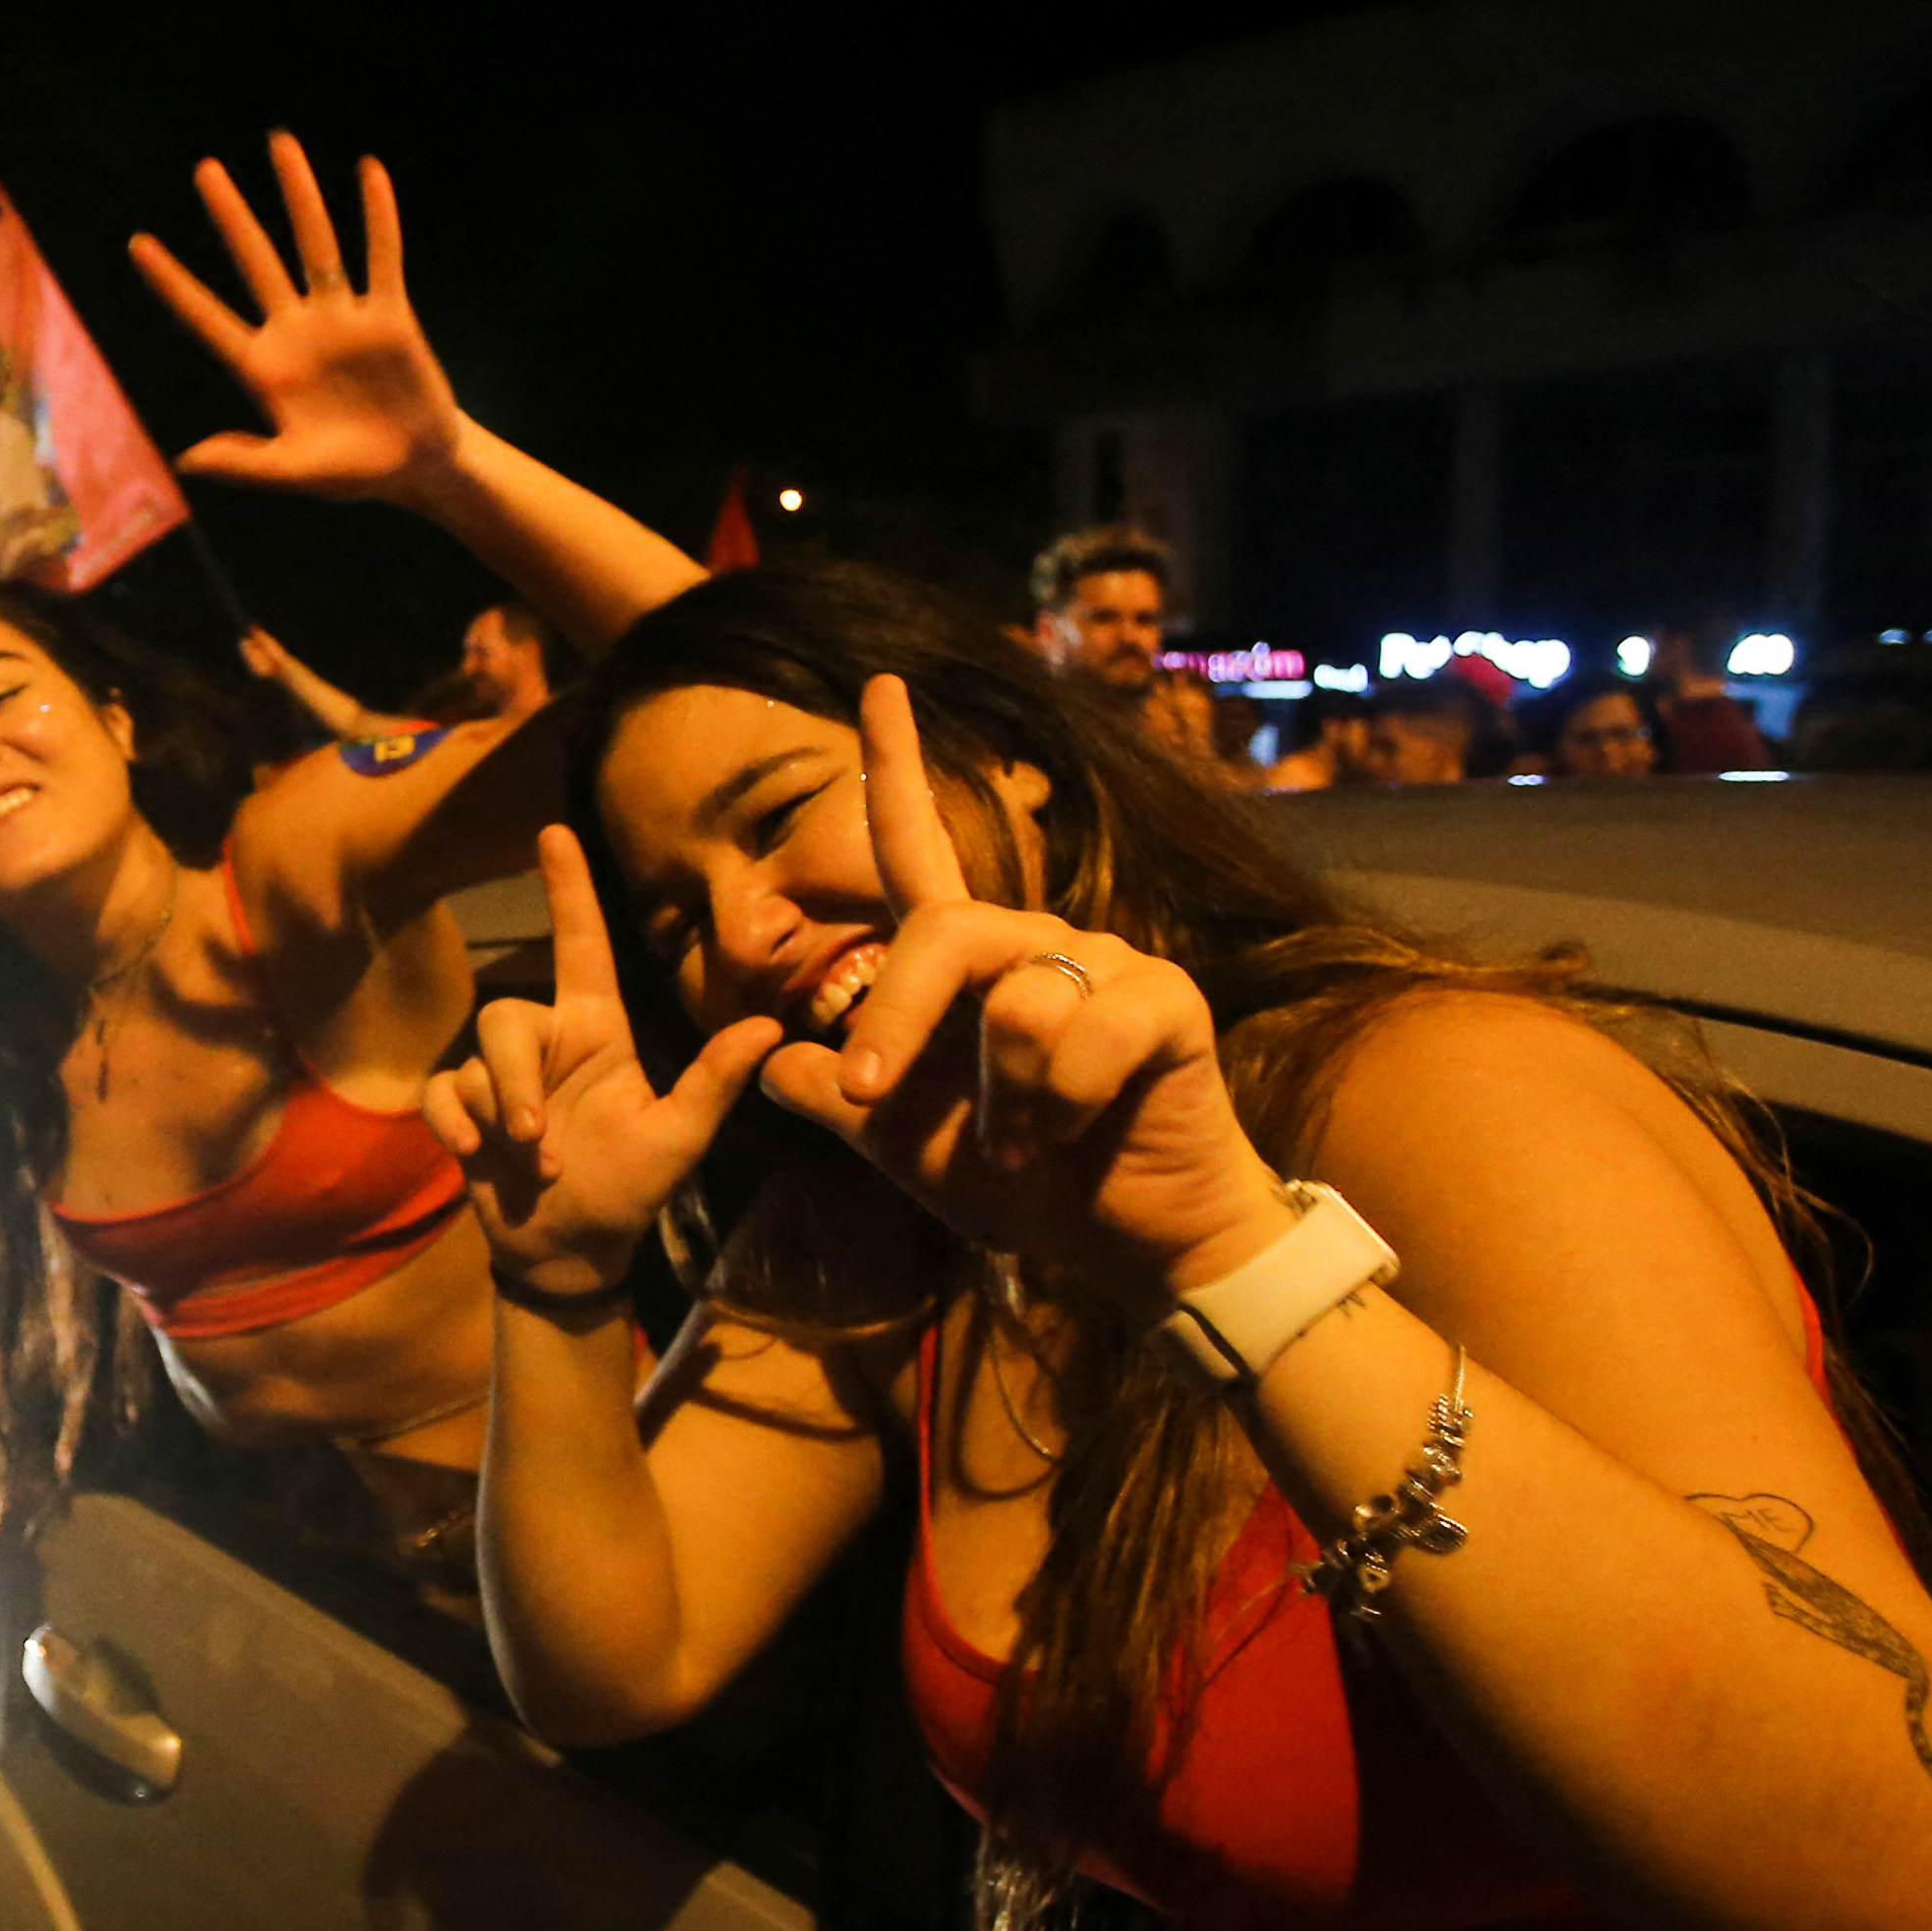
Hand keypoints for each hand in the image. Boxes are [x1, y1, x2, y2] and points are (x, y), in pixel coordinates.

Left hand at [129, 134, 469, 505]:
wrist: (417, 468)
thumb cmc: (351, 475)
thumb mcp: (295, 473)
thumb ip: (246, 464)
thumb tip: (185, 460)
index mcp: (264, 369)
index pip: (206, 317)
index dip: (173, 283)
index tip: (138, 243)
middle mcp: (297, 332)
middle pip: (255, 260)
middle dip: (232, 216)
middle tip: (204, 170)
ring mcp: (342, 318)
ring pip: (316, 243)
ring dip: (299, 194)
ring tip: (279, 143)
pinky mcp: (389, 316)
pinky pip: (382, 256)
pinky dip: (378, 216)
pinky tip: (368, 170)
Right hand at [427, 830, 784, 1290]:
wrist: (572, 1251)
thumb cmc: (631, 1188)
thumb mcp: (679, 1139)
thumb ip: (713, 1082)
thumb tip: (767, 1027)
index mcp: (597, 1031)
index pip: (578, 944)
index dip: (568, 889)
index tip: (555, 830)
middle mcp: (547, 1042)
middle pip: (505, 1016)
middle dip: (512, 1077)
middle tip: (536, 1136)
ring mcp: (499, 1078)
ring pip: (474, 1061)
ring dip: (495, 1112)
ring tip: (530, 1165)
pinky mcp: (461, 1113)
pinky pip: (440, 1094)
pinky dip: (451, 1123)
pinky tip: (473, 1157)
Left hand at [749, 676, 1288, 1300]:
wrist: (1133, 1246)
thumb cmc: (1027, 1184)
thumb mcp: (904, 1146)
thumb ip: (837, 1099)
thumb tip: (766, 1059)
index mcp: (969, 961)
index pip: (918, 847)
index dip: (894, 766)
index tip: (877, 684)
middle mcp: (1036, 940)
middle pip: (941, 932)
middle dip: (895, 1021)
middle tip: (877, 1097)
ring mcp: (1105, 961)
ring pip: (1015, 1004)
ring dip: (1002, 1103)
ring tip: (1028, 1140)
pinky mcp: (1166, 1000)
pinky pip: (1083, 1037)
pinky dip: (1062, 1107)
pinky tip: (1083, 1128)